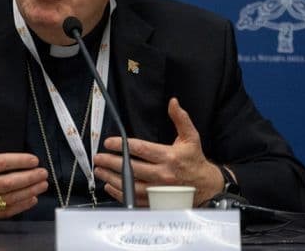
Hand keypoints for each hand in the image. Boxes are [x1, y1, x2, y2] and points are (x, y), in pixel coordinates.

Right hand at [0, 108, 48, 222]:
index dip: (19, 161)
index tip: (34, 160)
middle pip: (7, 183)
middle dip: (29, 178)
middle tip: (43, 173)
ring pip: (8, 199)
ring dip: (28, 192)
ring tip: (42, 184)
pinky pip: (4, 212)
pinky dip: (20, 206)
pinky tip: (31, 199)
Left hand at [93, 98, 222, 206]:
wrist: (206, 186)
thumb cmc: (195, 160)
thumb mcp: (191, 137)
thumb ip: (181, 119)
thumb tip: (173, 103)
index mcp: (169, 157)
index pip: (140, 149)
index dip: (122, 145)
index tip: (109, 143)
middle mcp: (162, 174)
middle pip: (131, 168)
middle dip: (111, 162)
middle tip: (98, 158)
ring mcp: (158, 190)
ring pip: (130, 185)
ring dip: (111, 178)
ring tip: (99, 170)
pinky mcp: (157, 201)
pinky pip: (134, 199)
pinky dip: (120, 193)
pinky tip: (110, 186)